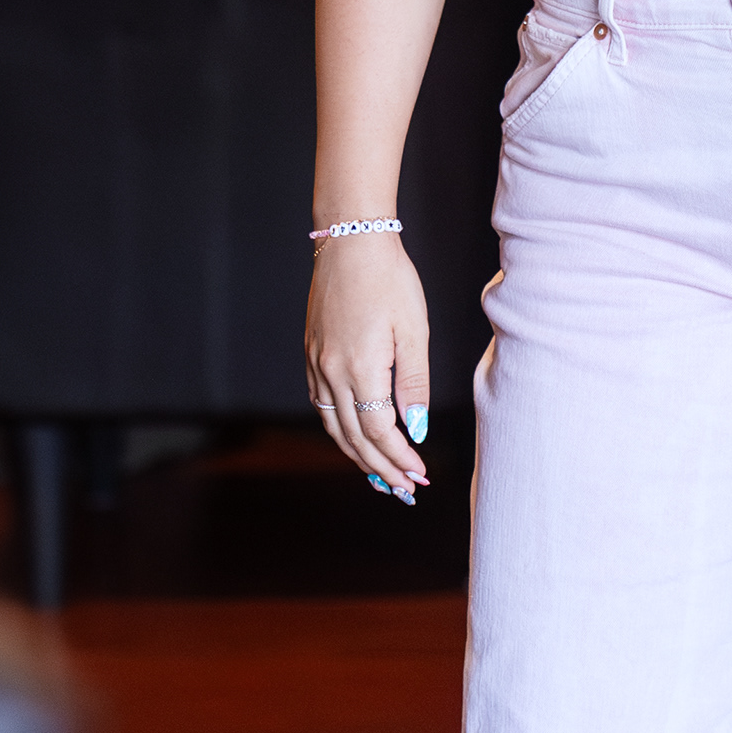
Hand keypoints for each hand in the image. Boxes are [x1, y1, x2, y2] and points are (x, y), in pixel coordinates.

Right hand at [303, 230, 430, 501]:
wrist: (350, 241)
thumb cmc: (390, 280)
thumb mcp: (414, 331)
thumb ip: (414, 383)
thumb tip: (416, 429)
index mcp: (361, 368)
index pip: (380, 431)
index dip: (400, 458)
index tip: (420, 476)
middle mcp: (331, 371)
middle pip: (354, 437)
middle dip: (381, 468)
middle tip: (404, 490)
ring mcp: (316, 362)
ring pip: (333, 425)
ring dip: (357, 454)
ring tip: (380, 475)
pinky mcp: (311, 352)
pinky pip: (321, 403)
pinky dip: (339, 427)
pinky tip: (355, 434)